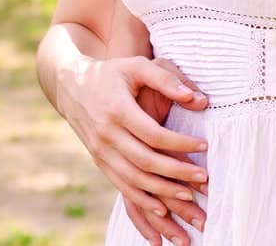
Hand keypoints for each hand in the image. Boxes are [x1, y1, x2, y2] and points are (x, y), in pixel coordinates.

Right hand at [56, 54, 209, 244]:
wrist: (71, 86)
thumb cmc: (112, 74)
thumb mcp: (137, 66)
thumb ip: (166, 79)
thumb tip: (197, 99)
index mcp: (117, 109)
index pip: (153, 134)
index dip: (180, 143)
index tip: (204, 145)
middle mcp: (106, 134)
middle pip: (145, 161)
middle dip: (177, 173)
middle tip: (203, 177)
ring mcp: (101, 151)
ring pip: (133, 179)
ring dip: (162, 191)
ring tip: (189, 196)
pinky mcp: (99, 161)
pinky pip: (121, 186)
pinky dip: (142, 200)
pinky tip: (162, 208)